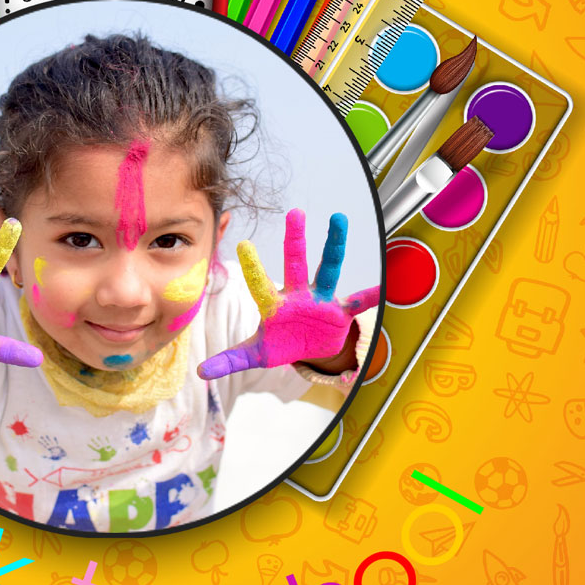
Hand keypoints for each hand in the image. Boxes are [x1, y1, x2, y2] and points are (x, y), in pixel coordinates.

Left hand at [198, 210, 378, 380]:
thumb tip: (200, 372)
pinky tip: (384, 285)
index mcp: (274, 305)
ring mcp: (321, 300)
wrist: (310, 349)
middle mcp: (298, 295)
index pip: (261, 284)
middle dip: (295, 240)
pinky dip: (370, 296)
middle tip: (295, 212)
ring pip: (328, 269)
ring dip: (335, 246)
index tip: (242, 244)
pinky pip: (357, 302)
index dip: (253, 267)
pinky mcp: (340, 312)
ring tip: (339, 219)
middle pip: (296, 264)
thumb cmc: (280, 343)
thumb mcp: (256, 354)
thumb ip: (230, 360)